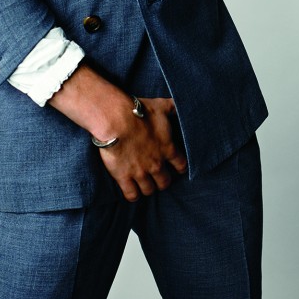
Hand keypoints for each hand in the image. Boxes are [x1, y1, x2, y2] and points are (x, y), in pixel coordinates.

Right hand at [49, 64, 186, 201]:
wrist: (116, 120)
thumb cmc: (138, 111)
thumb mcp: (161, 106)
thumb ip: (174, 108)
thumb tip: (183, 103)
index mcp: (168, 148)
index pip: (181, 166)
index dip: (179, 168)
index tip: (175, 167)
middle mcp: (156, 164)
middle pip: (165, 182)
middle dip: (162, 180)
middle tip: (157, 176)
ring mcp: (140, 173)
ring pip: (149, 190)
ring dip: (148, 188)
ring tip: (144, 183)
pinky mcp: (124, 177)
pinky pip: (132, 195)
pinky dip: (133, 195)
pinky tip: (131, 190)